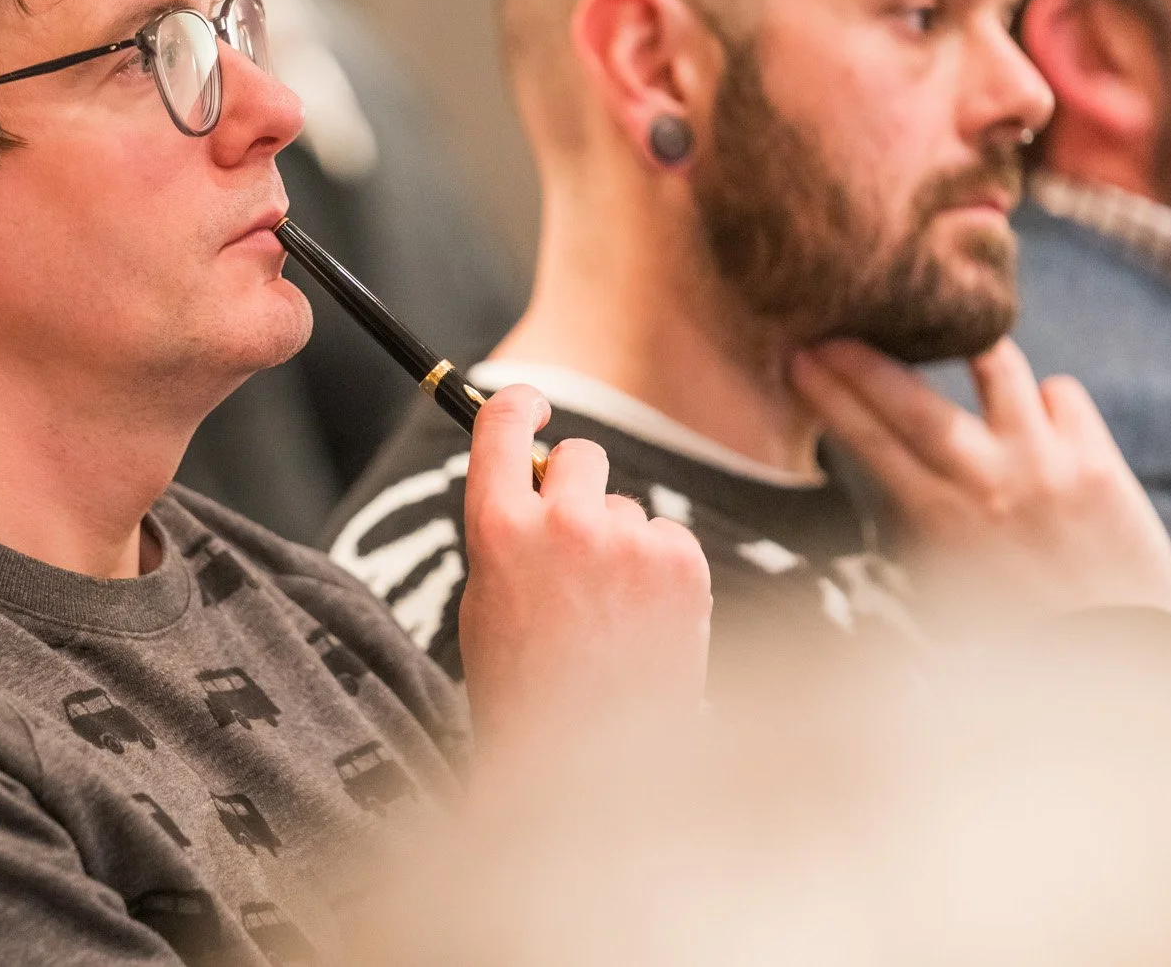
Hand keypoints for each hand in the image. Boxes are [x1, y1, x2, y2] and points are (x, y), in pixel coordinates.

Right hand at [458, 385, 711, 748]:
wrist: (587, 765)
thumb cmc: (525, 689)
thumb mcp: (487, 599)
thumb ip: (509, 531)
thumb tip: (538, 479)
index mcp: (497, 528)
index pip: (502, 424)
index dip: (519, 405)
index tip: (532, 408)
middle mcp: (563, 522)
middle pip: (580, 455)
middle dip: (577, 488)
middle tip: (575, 548)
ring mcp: (628, 542)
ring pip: (627, 507)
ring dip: (621, 542)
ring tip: (609, 616)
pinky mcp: (683, 565)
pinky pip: (669, 537)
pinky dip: (661, 570)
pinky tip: (643, 623)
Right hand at [791, 338, 1170, 624]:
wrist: (1107, 651)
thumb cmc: (1009, 622)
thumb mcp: (937, 579)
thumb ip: (912, 514)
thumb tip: (879, 453)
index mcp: (935, 519)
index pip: (868, 438)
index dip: (828, 393)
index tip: (799, 358)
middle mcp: (986, 484)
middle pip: (912, 399)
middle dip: (863, 358)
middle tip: (834, 325)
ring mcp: (1046, 468)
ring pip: (998, 368)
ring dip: (970, 346)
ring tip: (955, 336)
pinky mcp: (1097, 464)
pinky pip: (1062, 394)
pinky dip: (1046, 397)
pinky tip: (1038, 413)